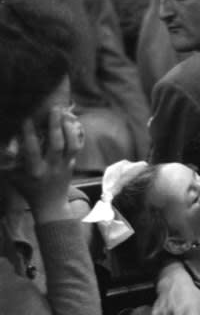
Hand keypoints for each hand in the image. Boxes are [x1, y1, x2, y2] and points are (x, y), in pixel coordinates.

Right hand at [10, 107, 83, 222]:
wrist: (50, 206)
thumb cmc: (27, 188)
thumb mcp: (13, 177)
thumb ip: (6, 161)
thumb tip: (1, 141)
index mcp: (35, 171)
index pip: (32, 150)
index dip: (29, 133)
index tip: (26, 117)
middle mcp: (52, 168)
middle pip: (57, 145)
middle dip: (55, 126)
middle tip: (54, 108)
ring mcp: (64, 166)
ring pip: (71, 146)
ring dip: (69, 128)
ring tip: (64, 113)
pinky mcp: (72, 164)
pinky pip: (77, 148)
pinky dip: (75, 134)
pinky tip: (71, 121)